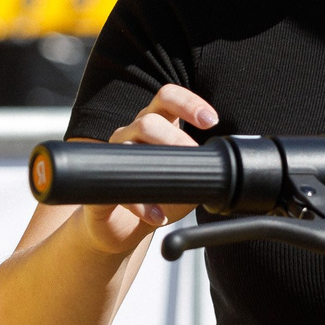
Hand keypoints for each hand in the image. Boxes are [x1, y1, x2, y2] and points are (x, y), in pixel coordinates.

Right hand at [74, 84, 216, 254]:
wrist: (122, 227)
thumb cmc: (156, 194)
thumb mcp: (185, 178)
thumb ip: (201, 168)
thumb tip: (223, 171)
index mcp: (155, 124)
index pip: (168, 97)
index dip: (189, 102)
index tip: (211, 120)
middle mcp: (131, 133)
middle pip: (149, 121)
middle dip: (176, 138)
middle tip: (192, 156)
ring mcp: (112, 156)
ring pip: (128, 146)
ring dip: (156, 166)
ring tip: (175, 190)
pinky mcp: (100, 182)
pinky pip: (117, 186)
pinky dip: (140, 204)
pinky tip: (156, 216)